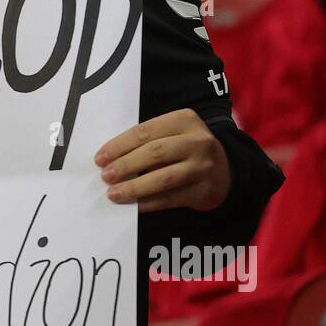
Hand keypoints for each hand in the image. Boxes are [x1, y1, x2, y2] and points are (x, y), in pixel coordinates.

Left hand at [95, 109, 230, 212]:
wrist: (226, 169)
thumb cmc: (186, 149)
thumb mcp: (173, 134)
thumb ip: (148, 141)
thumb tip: (110, 159)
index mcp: (184, 120)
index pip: (145, 131)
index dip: (119, 145)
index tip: (100, 158)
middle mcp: (197, 141)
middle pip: (154, 153)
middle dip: (125, 165)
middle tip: (105, 176)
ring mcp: (203, 166)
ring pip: (163, 178)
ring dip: (135, 187)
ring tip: (114, 194)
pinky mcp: (205, 190)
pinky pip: (171, 198)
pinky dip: (148, 203)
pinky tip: (133, 205)